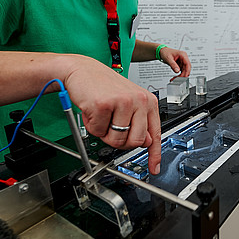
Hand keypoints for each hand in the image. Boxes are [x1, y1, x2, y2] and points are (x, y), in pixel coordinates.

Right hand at [63, 55, 161, 174]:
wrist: (82, 70)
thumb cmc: (105, 87)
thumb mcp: (128, 103)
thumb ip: (139, 122)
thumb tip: (146, 142)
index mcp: (148, 101)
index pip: (156, 133)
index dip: (155, 154)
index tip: (154, 168)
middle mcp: (139, 100)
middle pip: (135, 141)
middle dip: (120, 141)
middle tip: (111, 128)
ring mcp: (123, 102)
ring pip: (116, 139)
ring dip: (104, 133)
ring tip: (102, 115)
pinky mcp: (104, 104)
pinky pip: (98, 131)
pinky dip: (92, 125)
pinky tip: (93, 110)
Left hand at [159, 47, 190, 78]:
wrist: (162, 52)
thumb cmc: (165, 52)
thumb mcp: (168, 58)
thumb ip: (173, 65)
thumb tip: (177, 71)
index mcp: (183, 55)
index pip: (187, 64)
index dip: (187, 71)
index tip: (185, 76)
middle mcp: (183, 59)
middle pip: (186, 68)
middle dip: (183, 75)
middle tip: (178, 79)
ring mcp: (182, 62)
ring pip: (184, 71)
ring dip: (180, 76)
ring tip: (175, 79)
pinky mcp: (180, 65)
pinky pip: (181, 71)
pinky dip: (178, 75)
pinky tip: (175, 78)